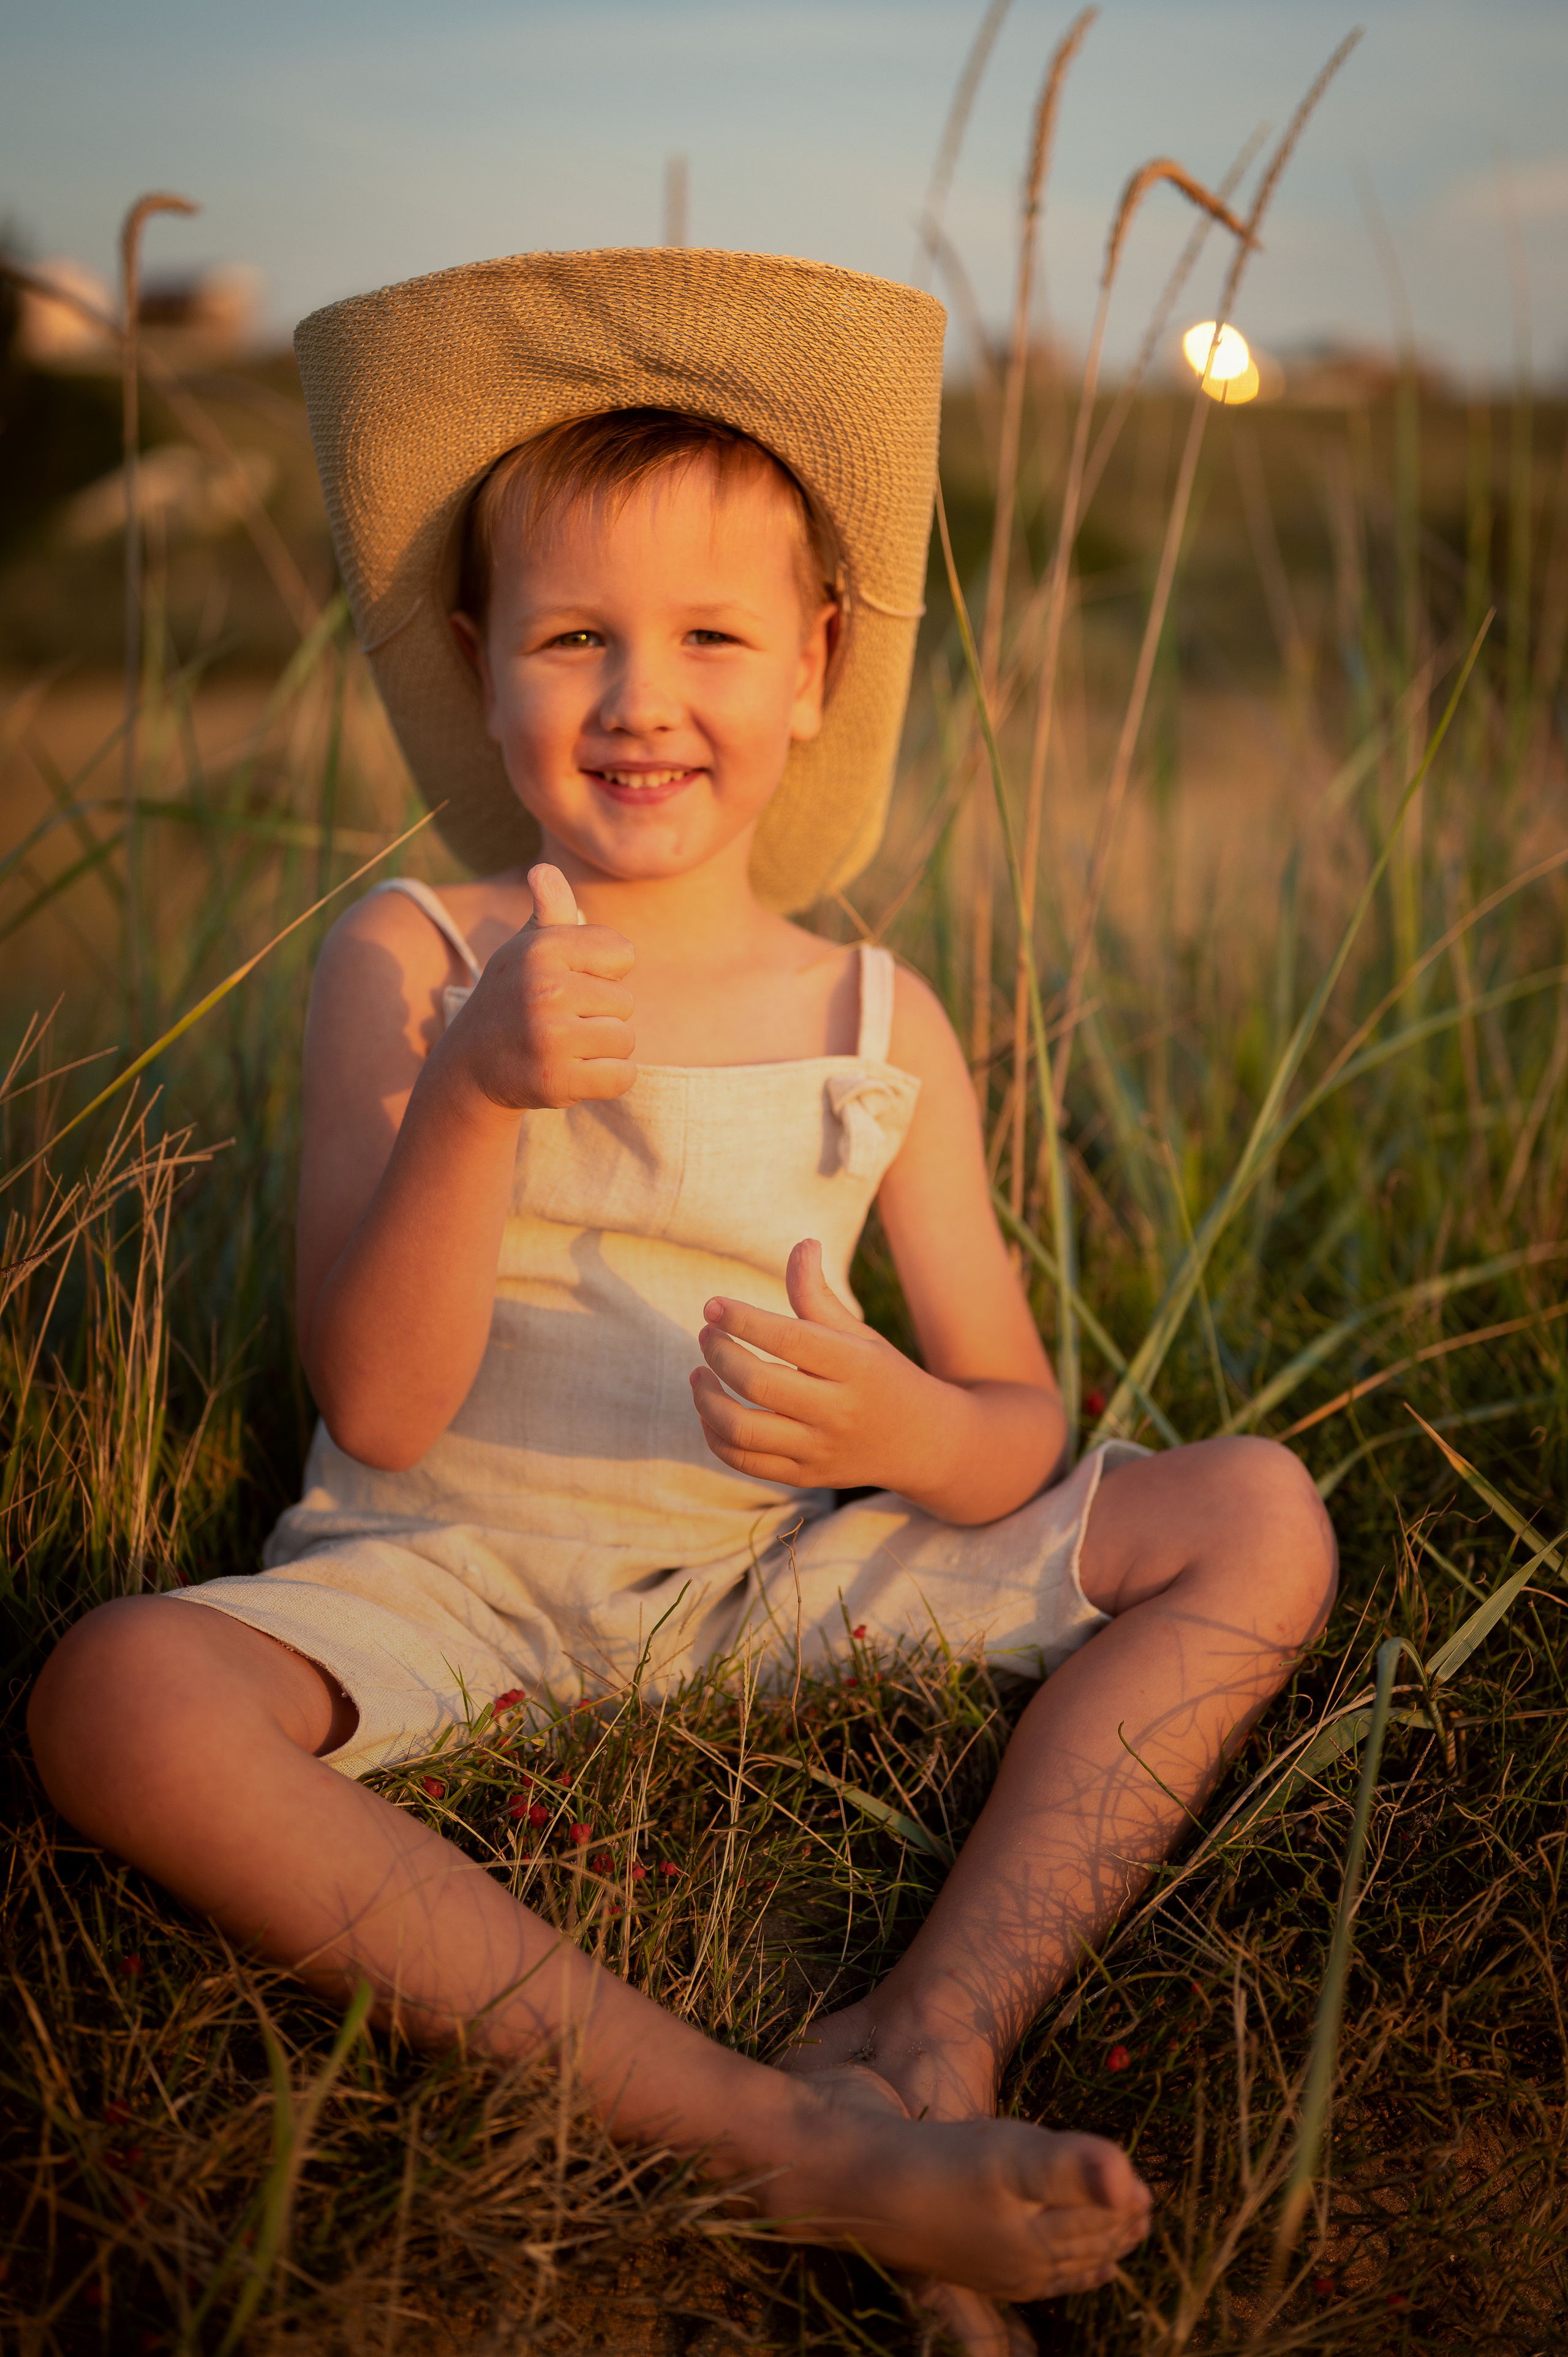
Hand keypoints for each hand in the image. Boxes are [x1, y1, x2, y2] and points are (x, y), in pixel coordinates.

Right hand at [447, 863, 635, 1111]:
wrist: (471, 1065)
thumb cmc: (514, 998)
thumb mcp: (526, 950)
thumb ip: (550, 910)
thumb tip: (545, 870)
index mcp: (541, 949)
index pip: (623, 954)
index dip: (604, 973)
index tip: (572, 982)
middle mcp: (543, 989)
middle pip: (626, 1002)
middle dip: (602, 1015)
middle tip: (560, 1022)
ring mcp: (549, 1038)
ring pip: (625, 1040)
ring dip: (604, 1049)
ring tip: (566, 1047)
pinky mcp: (556, 1081)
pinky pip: (622, 1076)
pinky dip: (608, 1079)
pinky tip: (575, 1072)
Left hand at [689, 1238, 949, 1497]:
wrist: (923, 1442)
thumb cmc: (881, 1375)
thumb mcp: (858, 1334)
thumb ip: (819, 1295)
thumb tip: (802, 1245)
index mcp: (855, 1366)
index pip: (790, 1340)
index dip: (744, 1320)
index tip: (713, 1306)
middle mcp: (838, 1411)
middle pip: (760, 1384)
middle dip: (720, 1354)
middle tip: (705, 1335)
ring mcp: (821, 1449)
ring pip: (745, 1430)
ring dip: (708, 1401)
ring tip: (698, 1374)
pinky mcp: (807, 1476)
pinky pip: (747, 1462)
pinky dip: (716, 1437)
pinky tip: (710, 1411)